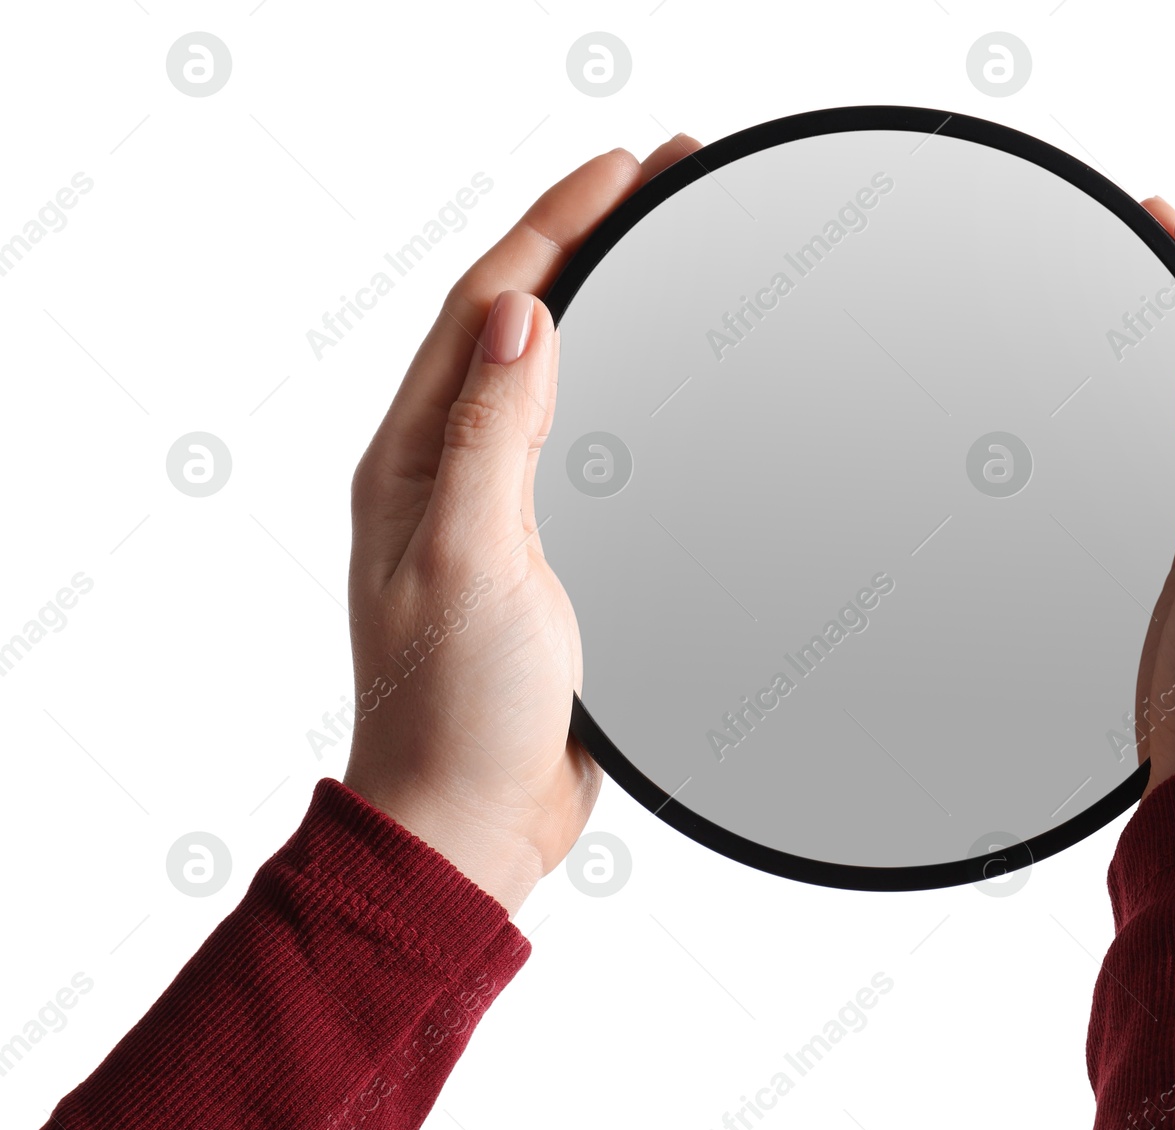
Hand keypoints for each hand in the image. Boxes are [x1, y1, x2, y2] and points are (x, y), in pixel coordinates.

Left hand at [342, 136, 700, 915]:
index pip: (486, 306)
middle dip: (583, 240)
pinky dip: (618, 387)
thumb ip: (491, 437)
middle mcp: (447, 471)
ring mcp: (493, 509)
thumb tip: (524, 318)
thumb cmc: (456, 710)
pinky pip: (578, 442)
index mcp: (415, 460)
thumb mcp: (468, 561)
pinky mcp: (540, 552)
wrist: (474, 820)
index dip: (555, 226)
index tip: (628, 169)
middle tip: (662, 182)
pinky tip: (659, 375)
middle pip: (517, 321)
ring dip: (601, 302)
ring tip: (664, 246)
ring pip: (549, 375)